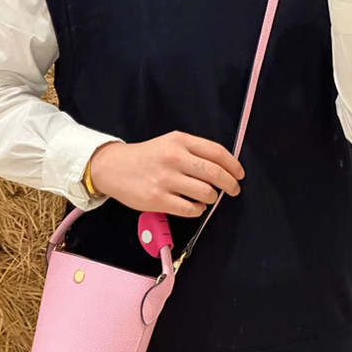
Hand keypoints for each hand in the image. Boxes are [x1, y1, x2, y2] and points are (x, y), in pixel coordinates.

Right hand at [88, 131, 244, 217]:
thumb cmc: (145, 157)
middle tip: (233, 190)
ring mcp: (165, 179)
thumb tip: (223, 167)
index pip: (216, 152)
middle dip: (230, 184)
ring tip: (207, 197)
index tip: (239, 174)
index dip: (234, 165)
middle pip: (215, 173)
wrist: (112, 167)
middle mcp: (173, 158)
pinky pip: (190, 209)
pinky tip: (194, 206)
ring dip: (212, 197)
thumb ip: (193, 151)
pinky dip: (198, 209)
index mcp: (179, 141)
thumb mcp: (169, 143)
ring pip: (206, 192)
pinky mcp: (158, 199)